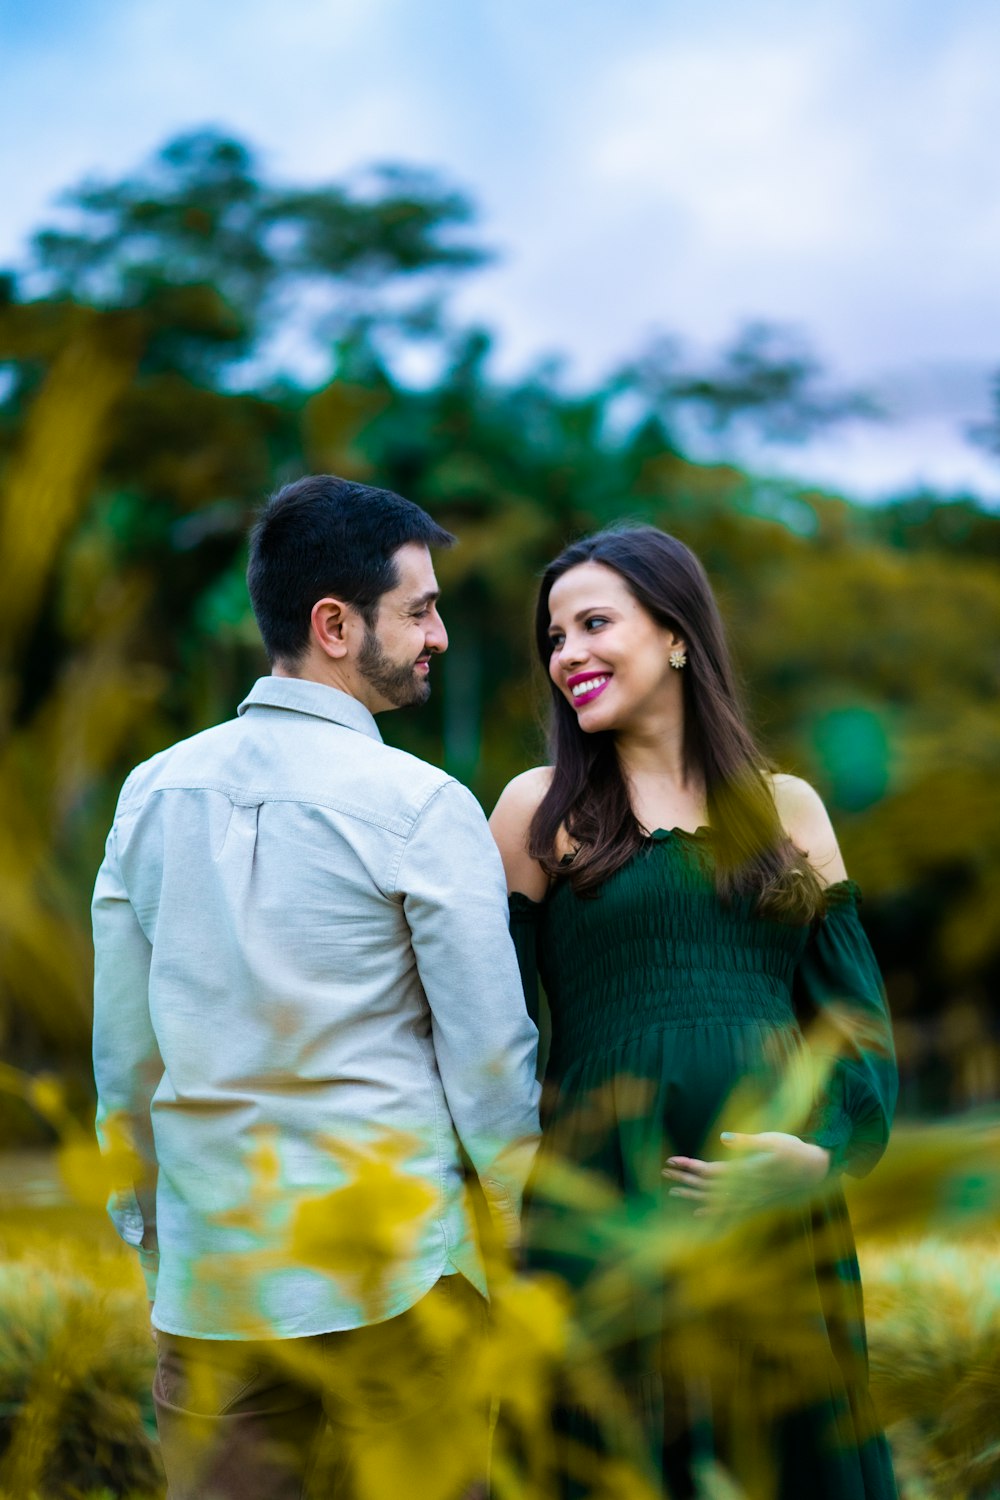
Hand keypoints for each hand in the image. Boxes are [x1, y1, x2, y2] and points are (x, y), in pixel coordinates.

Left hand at [662, 1131, 830, 1215]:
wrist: (816, 1172)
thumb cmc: (794, 1151)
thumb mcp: (772, 1140)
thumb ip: (747, 1142)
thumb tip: (723, 1139)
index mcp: (745, 1172)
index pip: (710, 1171)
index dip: (689, 1166)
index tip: (670, 1161)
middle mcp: (745, 1189)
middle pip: (708, 1187)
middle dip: (685, 1180)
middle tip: (664, 1173)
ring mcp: (750, 1198)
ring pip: (715, 1200)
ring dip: (693, 1195)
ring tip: (673, 1192)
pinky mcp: (757, 1202)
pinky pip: (729, 1210)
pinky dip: (713, 1211)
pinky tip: (700, 1213)